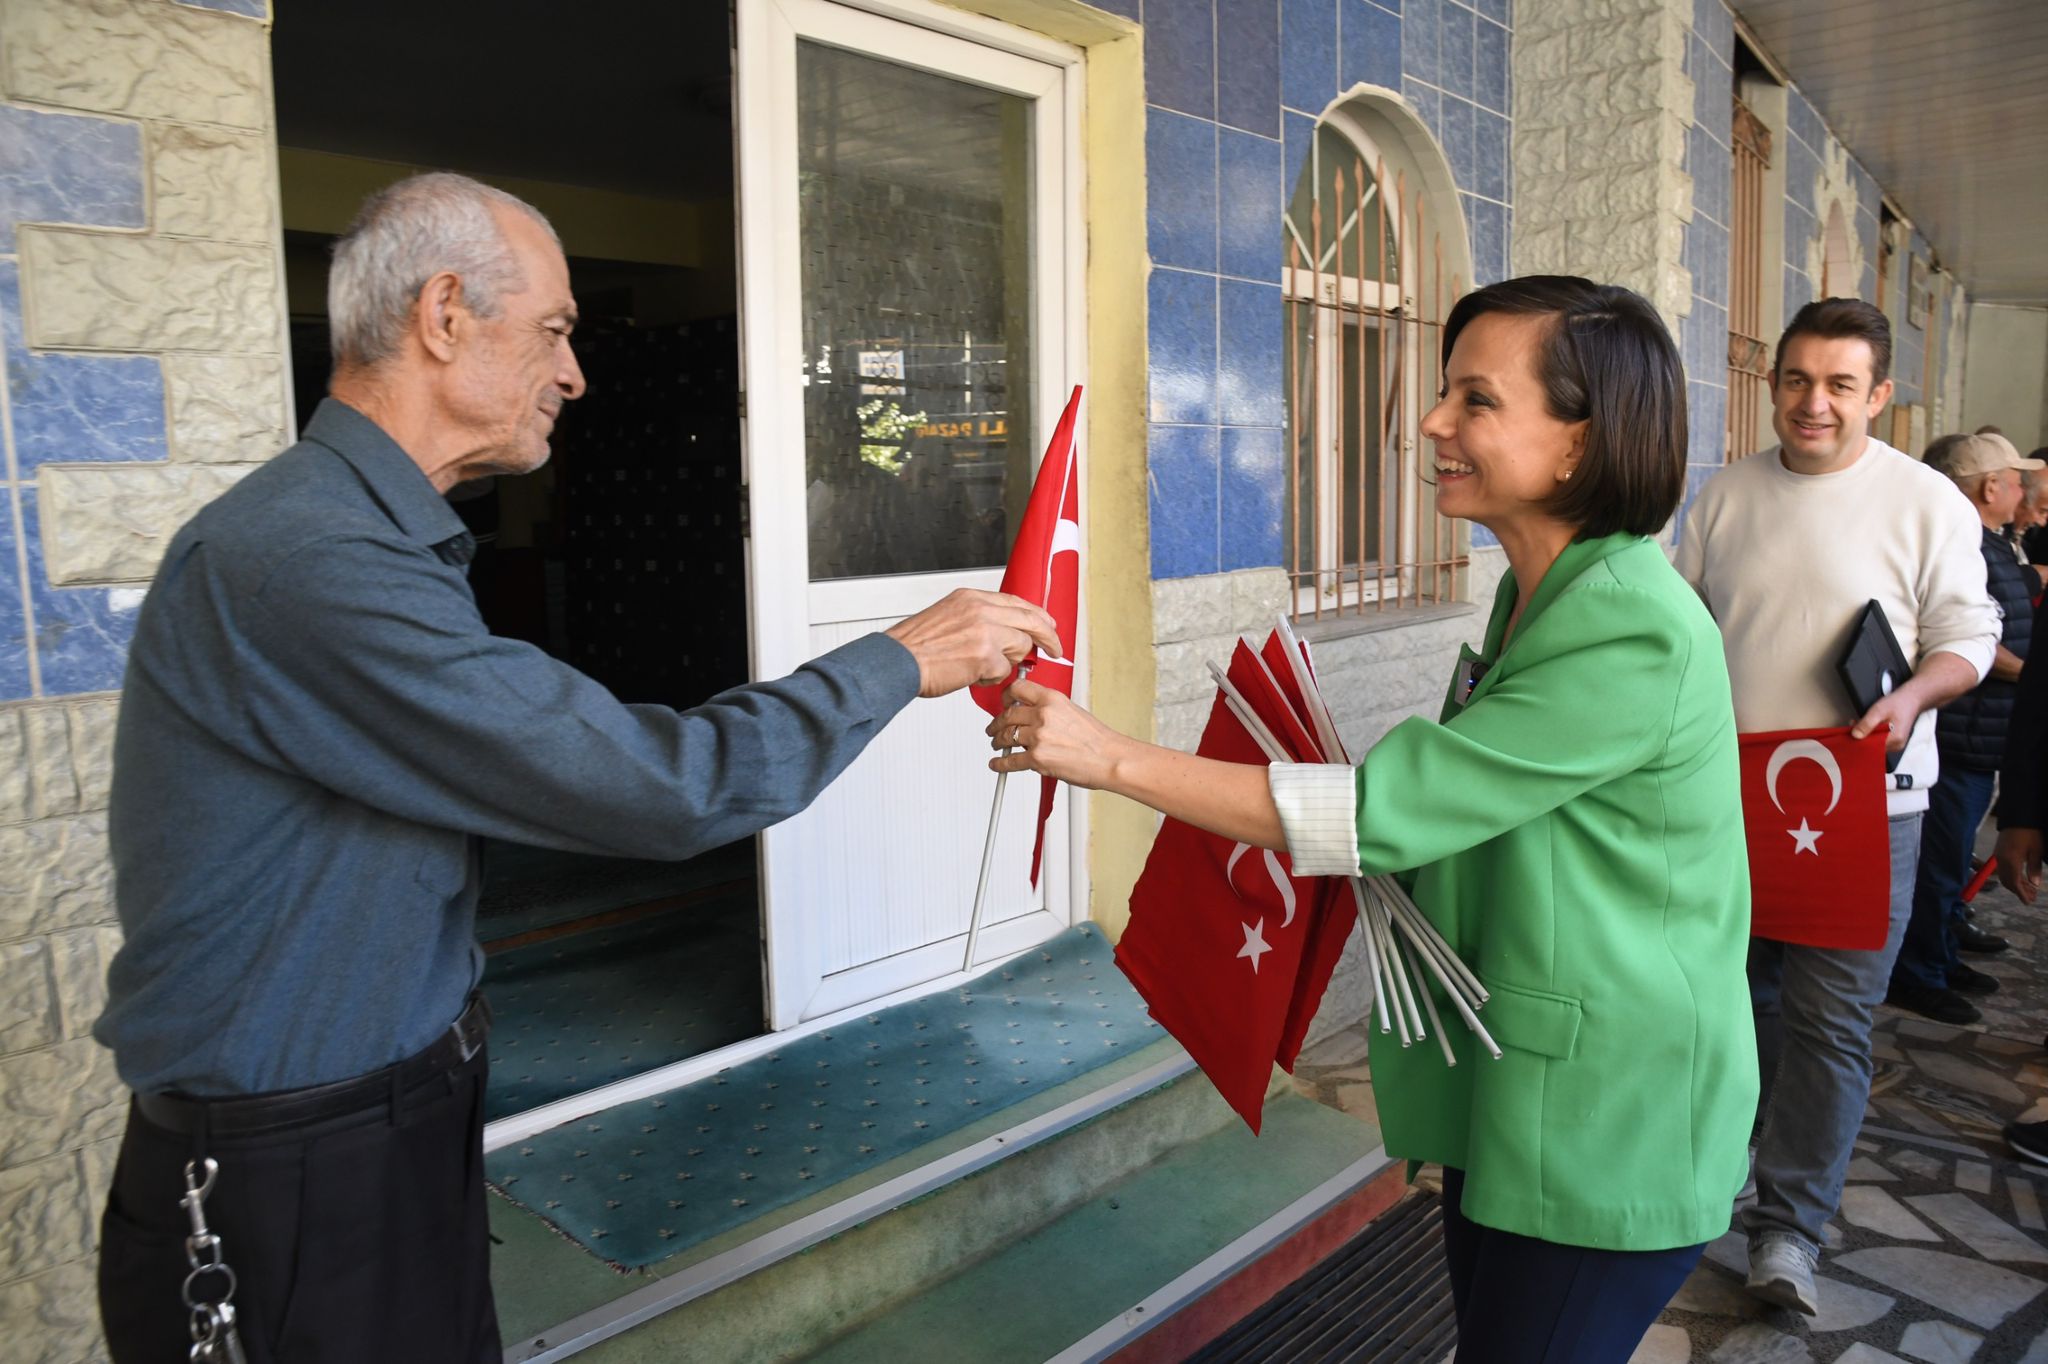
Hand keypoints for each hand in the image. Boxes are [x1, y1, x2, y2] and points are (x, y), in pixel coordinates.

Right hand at [885, 589, 1059, 698]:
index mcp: (970, 598)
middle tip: (1056, 649)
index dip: (1036, 615)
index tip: (1047, 624)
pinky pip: (1004, 670)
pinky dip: (991, 677)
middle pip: (1030, 619)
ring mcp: (985, 631)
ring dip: (1007, 662)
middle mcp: (980, 609)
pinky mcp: (986, 655)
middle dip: (1048, 636)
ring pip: (1020, 646)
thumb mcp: (947, 616)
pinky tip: (971, 675)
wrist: (896, 661)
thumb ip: (977, 620)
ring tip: (981, 667)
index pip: (1016, 602)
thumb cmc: (915, 647)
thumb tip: (1003, 633)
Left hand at [986, 678, 1129, 788]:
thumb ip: (1050, 710)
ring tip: (998, 744)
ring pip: (1005, 736)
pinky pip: (1009, 761)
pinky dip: (1000, 764)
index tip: (1003, 702)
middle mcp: (1043, 715)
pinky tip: (998, 764)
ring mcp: (1038, 737)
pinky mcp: (1036, 758)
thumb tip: (1032, 714)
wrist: (1109, 758)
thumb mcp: (1072, 711)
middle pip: (1007, 714)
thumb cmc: (1096, 739)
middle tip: (994, 727)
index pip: (1018, 689)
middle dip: (997, 723)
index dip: (1006, 697)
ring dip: (998, 742)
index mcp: (1052, 699)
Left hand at [1850, 693, 1919, 755]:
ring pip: (1875, 744)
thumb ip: (1867, 723)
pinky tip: (1867, 726)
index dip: (1859, 742)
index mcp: (1895, 739)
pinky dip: (1871, 734)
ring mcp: (1896, 744)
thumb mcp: (1878, 710)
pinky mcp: (1894, 741)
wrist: (1911, 699)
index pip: (1871, 747)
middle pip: (1873, 747)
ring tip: (1859, 724)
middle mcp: (1897, 745)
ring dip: (1865, 735)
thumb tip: (1855, 735)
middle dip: (1861, 737)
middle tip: (1852, 726)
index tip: (1849, 734)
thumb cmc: (1897, 703)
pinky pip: (1879, 741)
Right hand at [1997, 827, 2043, 903]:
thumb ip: (2034, 868)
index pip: (2014, 882)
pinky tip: (2022, 878)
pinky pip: (2003, 870)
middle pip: (2007, 882)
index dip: (2021, 894)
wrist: (2018, 816)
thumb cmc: (2030, 832)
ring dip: (2015, 885)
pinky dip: (2012, 877)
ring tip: (2029, 889)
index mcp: (2011, 860)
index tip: (2028, 902)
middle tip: (2032, 897)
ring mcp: (1998, 856)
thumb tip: (2035, 884)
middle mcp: (2001, 860)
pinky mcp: (1999, 853)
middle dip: (2019, 891)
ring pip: (2004, 877)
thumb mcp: (2037, 850)